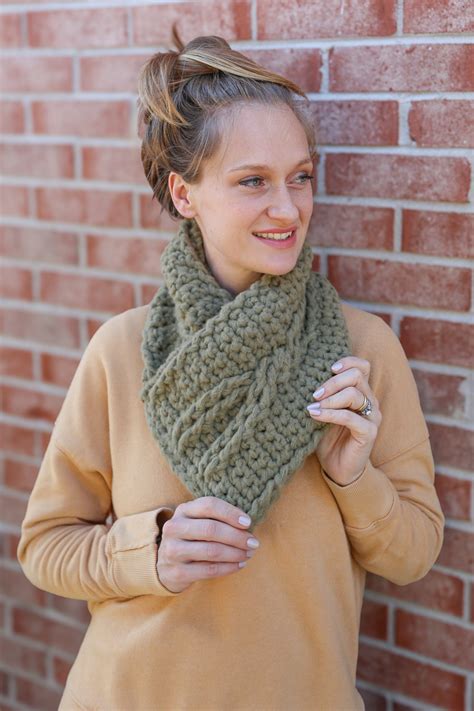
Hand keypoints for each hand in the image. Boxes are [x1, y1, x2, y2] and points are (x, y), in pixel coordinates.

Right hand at [156, 496, 259, 592]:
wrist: (165, 565)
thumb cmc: (192, 539)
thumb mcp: (198, 522)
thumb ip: (217, 518)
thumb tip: (247, 525)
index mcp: (183, 510)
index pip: (209, 505)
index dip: (230, 513)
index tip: (248, 522)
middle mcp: (174, 528)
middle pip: (211, 529)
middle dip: (237, 536)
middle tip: (254, 543)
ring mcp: (173, 551)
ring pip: (211, 550)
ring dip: (235, 553)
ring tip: (248, 554)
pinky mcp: (177, 572)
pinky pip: (209, 570)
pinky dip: (229, 568)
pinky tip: (239, 565)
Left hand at [307, 356, 381, 485]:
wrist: (337, 468)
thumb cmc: (328, 438)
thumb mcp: (323, 411)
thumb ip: (321, 395)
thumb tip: (303, 376)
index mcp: (361, 392)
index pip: (362, 366)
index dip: (347, 362)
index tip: (329, 368)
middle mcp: (370, 401)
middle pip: (356, 376)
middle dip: (333, 381)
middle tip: (315, 393)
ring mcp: (372, 417)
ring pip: (354, 394)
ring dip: (330, 398)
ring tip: (313, 405)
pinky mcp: (369, 432)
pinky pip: (350, 417)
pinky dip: (330, 414)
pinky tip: (314, 415)